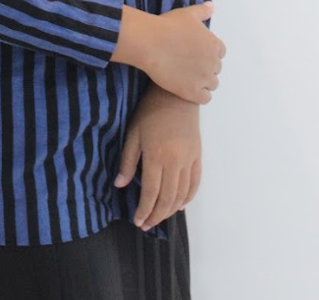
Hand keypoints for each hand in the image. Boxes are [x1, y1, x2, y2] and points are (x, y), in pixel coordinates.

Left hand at [114, 83, 201, 230]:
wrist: (175, 95)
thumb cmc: (150, 111)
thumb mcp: (133, 133)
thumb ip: (128, 161)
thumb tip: (120, 185)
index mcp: (157, 156)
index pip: (151, 192)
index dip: (144, 210)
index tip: (137, 221)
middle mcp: (175, 162)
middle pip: (167, 198)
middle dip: (156, 215)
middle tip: (146, 224)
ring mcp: (189, 160)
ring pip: (182, 195)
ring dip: (170, 210)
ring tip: (158, 217)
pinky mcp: (198, 156)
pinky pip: (195, 184)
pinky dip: (187, 198)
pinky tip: (179, 205)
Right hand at [144, 2, 225, 103]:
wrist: (151, 42)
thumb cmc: (168, 25)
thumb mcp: (187, 14)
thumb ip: (202, 11)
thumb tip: (212, 7)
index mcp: (214, 44)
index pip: (220, 53)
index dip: (209, 53)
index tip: (196, 52)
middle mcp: (213, 62)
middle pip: (216, 69)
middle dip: (206, 67)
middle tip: (188, 64)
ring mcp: (204, 78)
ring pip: (212, 84)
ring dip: (203, 82)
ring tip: (187, 78)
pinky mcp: (193, 92)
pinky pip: (205, 98)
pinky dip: (199, 95)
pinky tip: (187, 89)